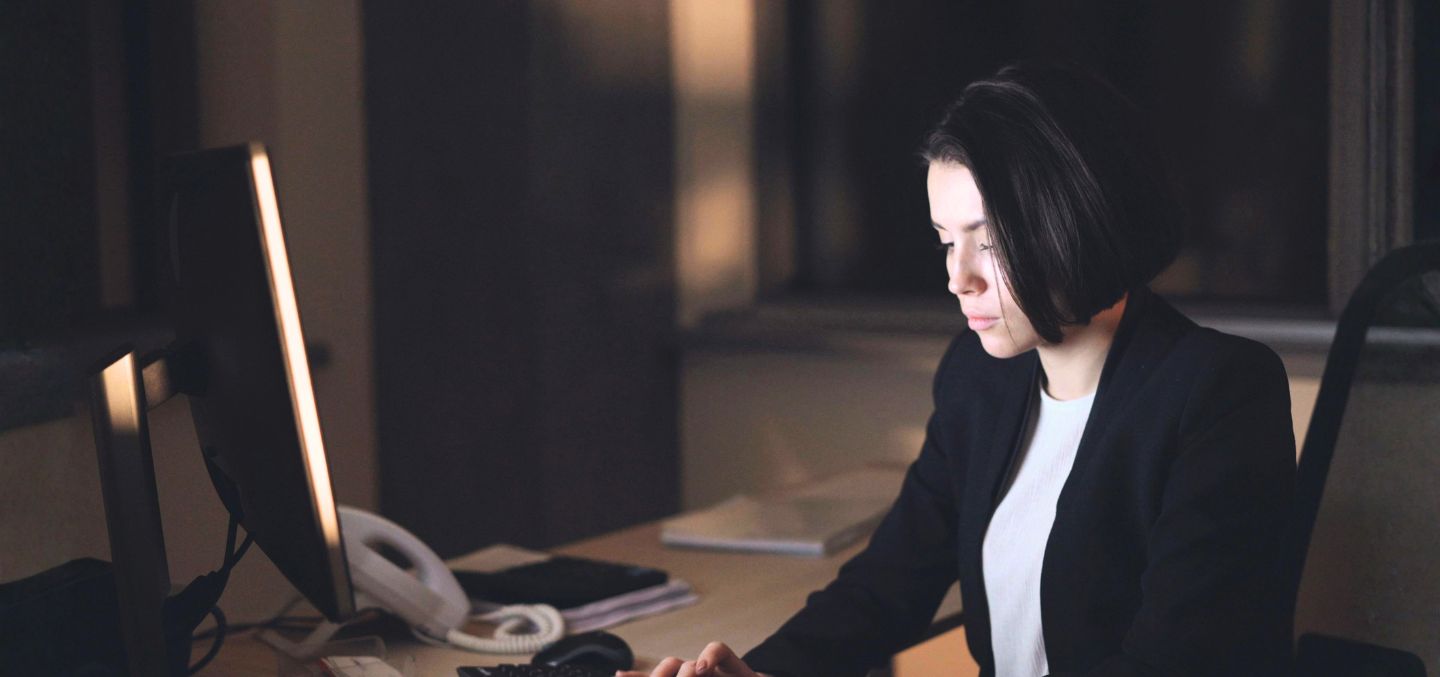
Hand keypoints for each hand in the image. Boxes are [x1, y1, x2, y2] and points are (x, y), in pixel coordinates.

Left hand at [616, 641, 765, 676]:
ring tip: (692, 675)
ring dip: (683, 674)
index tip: (619, 675)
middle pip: (668, 668)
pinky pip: (718, 649)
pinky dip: (709, 657)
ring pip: (686, 664)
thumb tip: (631, 674)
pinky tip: (702, 668)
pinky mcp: (736, 668)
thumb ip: (682, 673)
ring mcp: (714, 672)